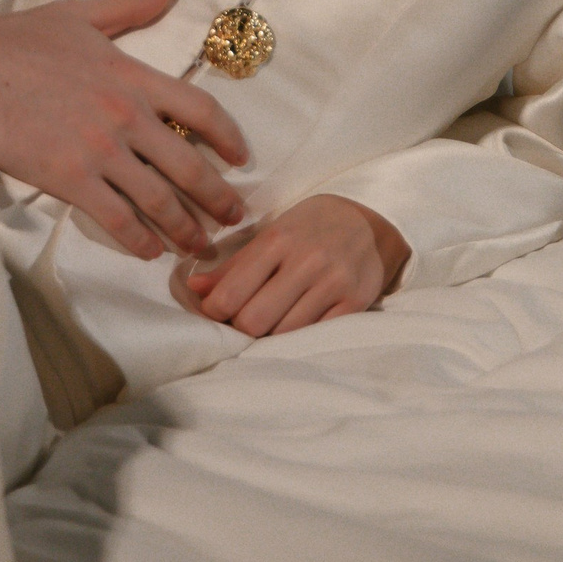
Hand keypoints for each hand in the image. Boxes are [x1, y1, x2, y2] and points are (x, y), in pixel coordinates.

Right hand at [0, 0, 249, 257]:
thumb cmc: (19, 37)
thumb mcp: (81, 15)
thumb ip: (130, 8)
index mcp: (133, 75)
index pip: (201, 110)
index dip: (228, 138)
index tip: (241, 159)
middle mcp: (126, 115)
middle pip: (190, 166)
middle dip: (218, 199)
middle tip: (233, 220)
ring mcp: (99, 149)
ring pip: (159, 199)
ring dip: (185, 228)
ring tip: (198, 246)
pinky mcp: (69, 176)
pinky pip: (116, 217)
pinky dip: (138, 238)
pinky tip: (148, 250)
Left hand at [179, 192, 407, 336]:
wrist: (368, 223)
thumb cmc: (309, 228)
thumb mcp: (271, 234)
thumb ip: (234, 265)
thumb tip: (194, 289)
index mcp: (277, 240)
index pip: (231, 293)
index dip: (214, 311)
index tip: (214, 313)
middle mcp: (305, 261)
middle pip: (254, 320)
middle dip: (241, 327)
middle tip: (242, 321)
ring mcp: (333, 283)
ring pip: (283, 334)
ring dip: (270, 336)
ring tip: (270, 323)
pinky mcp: (355, 303)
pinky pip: (315, 336)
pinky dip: (298, 338)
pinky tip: (295, 327)